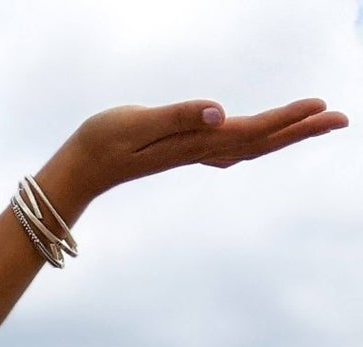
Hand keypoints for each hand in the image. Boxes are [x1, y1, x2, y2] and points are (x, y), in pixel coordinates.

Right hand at [59, 97, 347, 201]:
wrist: (78, 169)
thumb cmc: (102, 141)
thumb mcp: (138, 122)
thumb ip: (179, 116)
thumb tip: (220, 113)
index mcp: (194, 143)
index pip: (250, 130)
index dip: (286, 119)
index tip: (321, 107)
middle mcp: (199, 151)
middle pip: (261, 141)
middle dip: (302, 129)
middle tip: (341, 118)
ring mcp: (192, 154)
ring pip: (251, 145)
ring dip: (285, 135)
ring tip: (316, 123)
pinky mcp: (183, 151)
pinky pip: (232, 147)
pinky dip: (257, 141)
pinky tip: (261, 140)